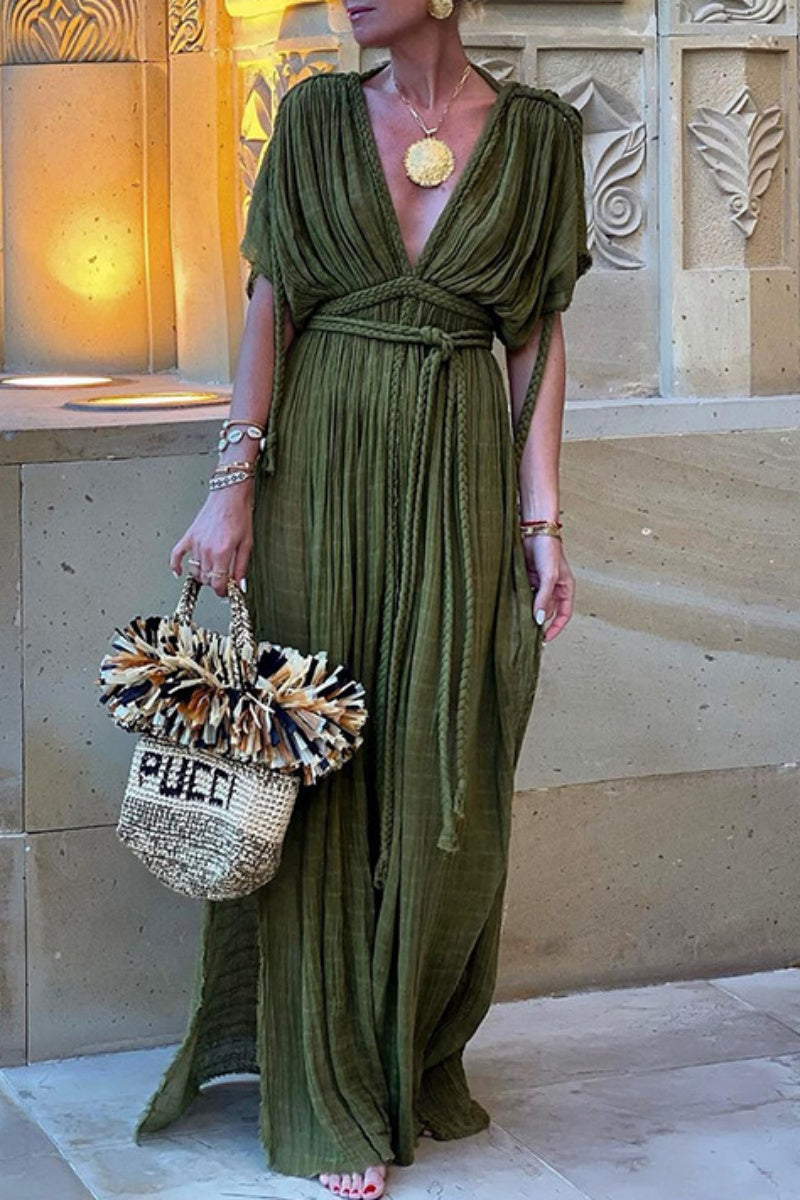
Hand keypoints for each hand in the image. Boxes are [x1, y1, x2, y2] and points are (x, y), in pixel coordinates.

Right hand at [170, 483, 253, 597]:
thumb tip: (240, 584)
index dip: (223, 591)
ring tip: (211, 574)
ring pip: (194, 570)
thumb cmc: (239, 514)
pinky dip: (175, 565)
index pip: (218, 582)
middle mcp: (206, 549)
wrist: (229, 495)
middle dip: (215, 584)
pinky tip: (178, 573)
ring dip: (202, 576)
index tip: (227, 592)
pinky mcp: (189, 536)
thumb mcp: (247, 543)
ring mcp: (195, 543)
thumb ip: (241, 566)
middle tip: (223, 582)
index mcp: (221, 552)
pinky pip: (176, 554)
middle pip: (205, 579)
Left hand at [522, 533, 574, 642]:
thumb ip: (544, 598)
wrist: (534, 530)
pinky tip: (512, 605)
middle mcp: (552, 588)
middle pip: (546, 611)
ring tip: (518, 620)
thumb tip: (539, 619)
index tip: (545, 638)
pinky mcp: (526, 579)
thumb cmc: (548, 548)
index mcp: (565, 588)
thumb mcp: (550, 576)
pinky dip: (518, 600)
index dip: (556, 628)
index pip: (563, 614)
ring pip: (533, 604)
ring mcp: (539, 584)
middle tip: (527, 632)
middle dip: (538, 620)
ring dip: (527, 610)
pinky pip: (523, 594)